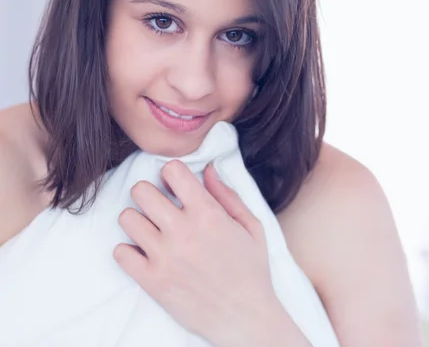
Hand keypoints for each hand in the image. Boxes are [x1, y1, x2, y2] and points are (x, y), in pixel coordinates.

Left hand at [113, 160, 280, 345]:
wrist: (245, 317)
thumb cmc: (251, 271)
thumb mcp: (251, 227)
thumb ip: (227, 195)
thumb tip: (208, 169)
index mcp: (208, 214)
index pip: (172, 170)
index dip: (172, 174)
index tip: (176, 185)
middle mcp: (182, 231)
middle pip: (140, 191)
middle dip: (149, 193)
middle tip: (160, 207)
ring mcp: (164, 256)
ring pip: (126, 218)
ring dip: (138, 221)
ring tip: (152, 231)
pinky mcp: (152, 281)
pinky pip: (120, 253)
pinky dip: (129, 252)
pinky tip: (146, 255)